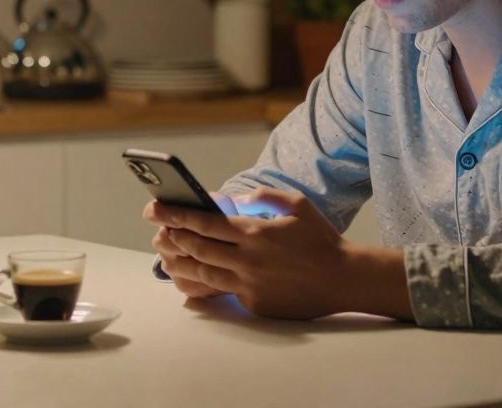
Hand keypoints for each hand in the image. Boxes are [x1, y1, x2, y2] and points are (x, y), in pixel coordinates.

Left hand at [144, 188, 350, 318]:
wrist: (344, 280)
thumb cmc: (321, 239)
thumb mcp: (296, 205)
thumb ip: (262, 196)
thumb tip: (233, 199)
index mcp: (256, 232)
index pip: (205, 222)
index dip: (177, 215)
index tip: (157, 209)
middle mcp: (248, 260)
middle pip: (197, 248)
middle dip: (172, 237)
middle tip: (158, 230)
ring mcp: (249, 284)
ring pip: (202, 274)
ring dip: (180, 264)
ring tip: (166, 256)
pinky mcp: (254, 304)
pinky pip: (220, 293)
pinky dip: (201, 285)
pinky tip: (189, 279)